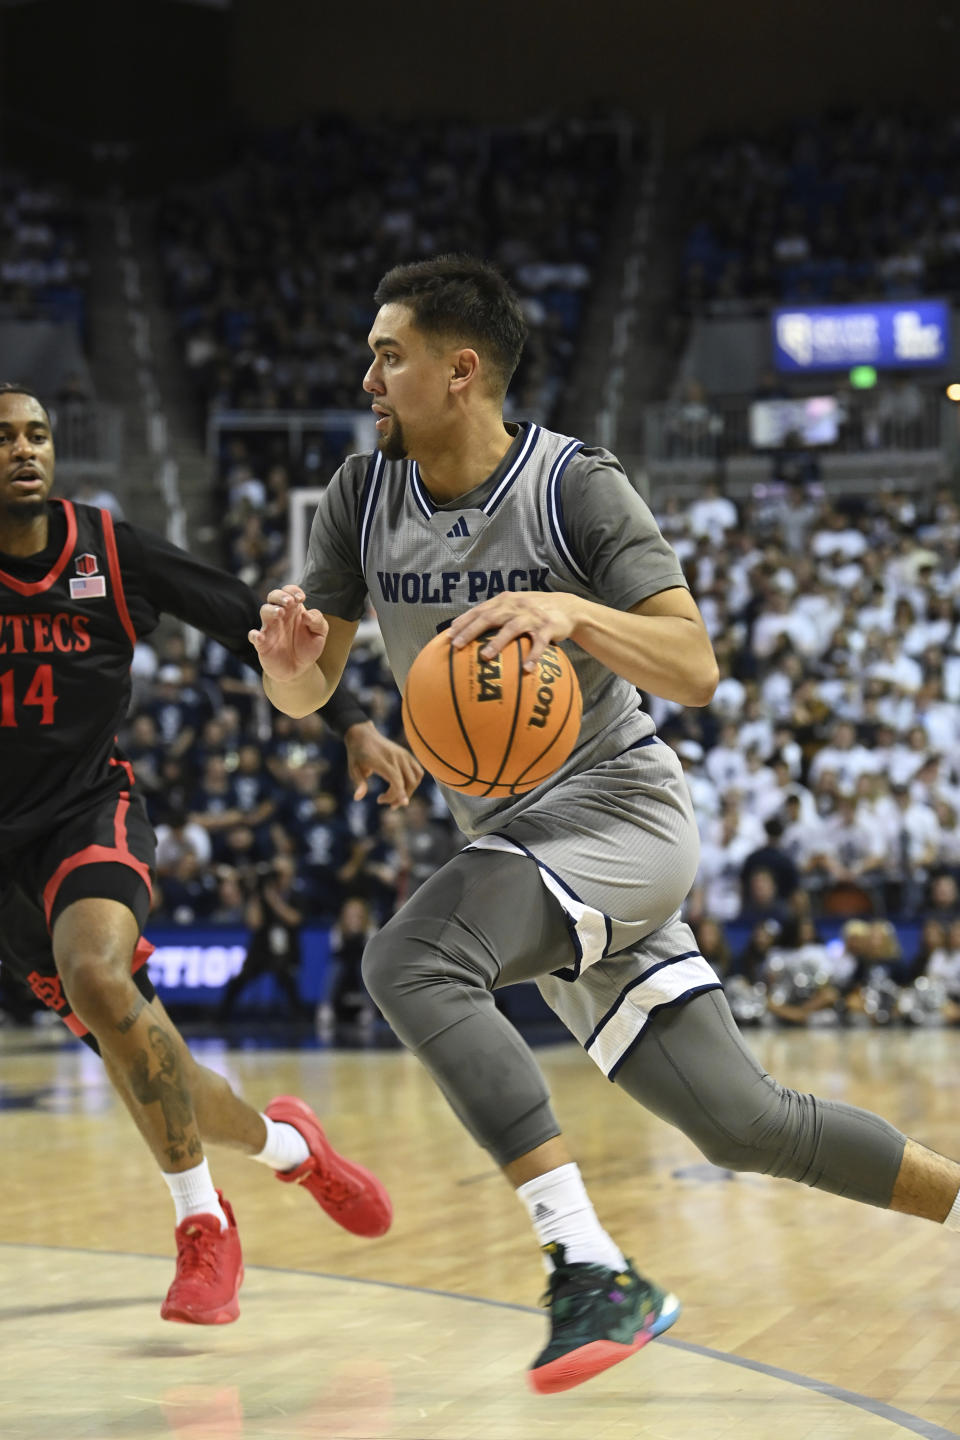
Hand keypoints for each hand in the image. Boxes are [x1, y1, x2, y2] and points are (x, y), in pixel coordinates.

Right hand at [248, 585, 327, 681]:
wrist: (299, 670)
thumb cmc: (308, 647)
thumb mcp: (320, 634)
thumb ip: (317, 621)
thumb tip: (306, 614)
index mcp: (294, 610)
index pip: (289, 592)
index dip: (293, 591)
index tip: (301, 598)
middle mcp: (280, 616)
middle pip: (273, 596)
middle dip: (280, 595)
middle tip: (289, 602)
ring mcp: (270, 629)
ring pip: (264, 611)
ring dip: (271, 610)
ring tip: (280, 613)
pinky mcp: (262, 644)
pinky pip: (253, 636)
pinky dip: (254, 635)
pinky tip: (260, 636)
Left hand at [344, 721, 423, 807]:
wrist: (363, 734)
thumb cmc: (357, 754)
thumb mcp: (353, 768)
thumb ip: (359, 782)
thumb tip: (358, 798)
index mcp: (382, 761)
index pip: (396, 780)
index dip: (399, 794)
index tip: (394, 804)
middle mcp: (396, 758)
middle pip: (407, 783)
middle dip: (399, 797)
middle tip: (388, 804)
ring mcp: (403, 755)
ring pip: (416, 779)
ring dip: (409, 791)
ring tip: (397, 798)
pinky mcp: (407, 755)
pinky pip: (418, 772)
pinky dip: (414, 782)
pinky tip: (403, 787)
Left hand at [447, 592, 581, 670]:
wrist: (567, 607)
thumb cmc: (533, 611)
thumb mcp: (514, 606)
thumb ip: (494, 615)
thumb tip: (467, 631)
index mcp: (504, 601)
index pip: (479, 610)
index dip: (463, 622)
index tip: (448, 636)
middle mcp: (516, 606)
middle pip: (489, 617)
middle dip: (471, 631)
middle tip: (457, 645)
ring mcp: (532, 616)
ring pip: (511, 629)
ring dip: (497, 643)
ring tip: (485, 657)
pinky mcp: (548, 627)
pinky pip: (539, 643)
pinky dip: (533, 656)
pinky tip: (526, 669)